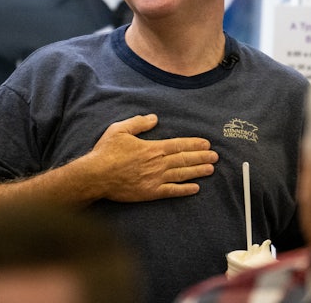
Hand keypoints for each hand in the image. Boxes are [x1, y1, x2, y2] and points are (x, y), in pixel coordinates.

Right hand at [86, 114, 218, 201]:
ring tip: (211, 169)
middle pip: (184, 159)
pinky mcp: (150, 192)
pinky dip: (185, 190)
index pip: (179, 145)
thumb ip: (138, 123)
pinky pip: (172, 191)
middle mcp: (158, 163)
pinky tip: (195, 188)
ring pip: (182, 174)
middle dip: (202, 157)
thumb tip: (154, 119)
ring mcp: (155, 179)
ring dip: (198, 172)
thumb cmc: (106, 152)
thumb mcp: (120, 130)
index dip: (194, 144)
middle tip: (215, 156)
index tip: (206, 144)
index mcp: (152, 148)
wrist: (95, 176)